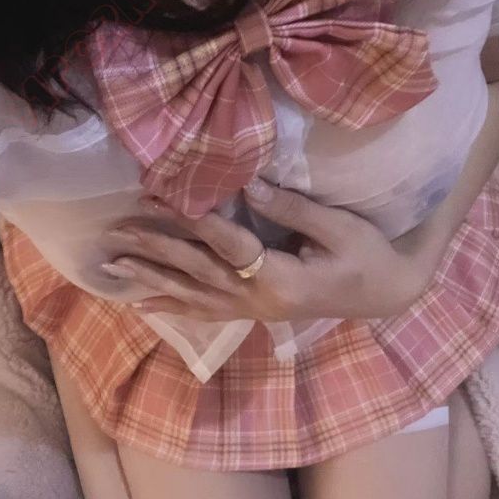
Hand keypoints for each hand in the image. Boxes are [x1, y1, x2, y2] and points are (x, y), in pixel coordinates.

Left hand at [101, 179, 435, 321]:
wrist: (385, 293)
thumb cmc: (368, 256)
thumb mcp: (338, 228)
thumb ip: (291, 209)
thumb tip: (246, 186)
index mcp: (279, 277)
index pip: (225, 244)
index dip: (188, 219)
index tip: (154, 197)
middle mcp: (258, 299)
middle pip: (198, 272)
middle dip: (156, 249)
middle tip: (116, 231)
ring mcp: (253, 310)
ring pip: (193, 295)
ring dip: (152, 280)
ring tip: (114, 267)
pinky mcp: (254, 312)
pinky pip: (205, 312)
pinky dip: (172, 308)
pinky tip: (142, 306)